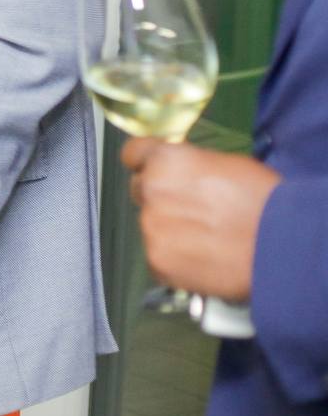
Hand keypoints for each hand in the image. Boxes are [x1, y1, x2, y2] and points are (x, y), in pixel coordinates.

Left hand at [122, 138, 279, 301]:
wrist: (282, 246)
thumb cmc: (264, 200)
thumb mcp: (227, 165)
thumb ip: (191, 168)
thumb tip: (184, 176)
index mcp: (165, 160)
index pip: (133, 154)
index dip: (146, 163)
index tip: (157, 173)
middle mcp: (150, 190)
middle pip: (141, 191)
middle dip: (160, 199)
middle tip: (192, 213)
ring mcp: (150, 228)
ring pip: (151, 227)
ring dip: (169, 232)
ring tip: (206, 242)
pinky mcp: (157, 261)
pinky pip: (158, 258)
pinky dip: (175, 261)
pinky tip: (203, 261)